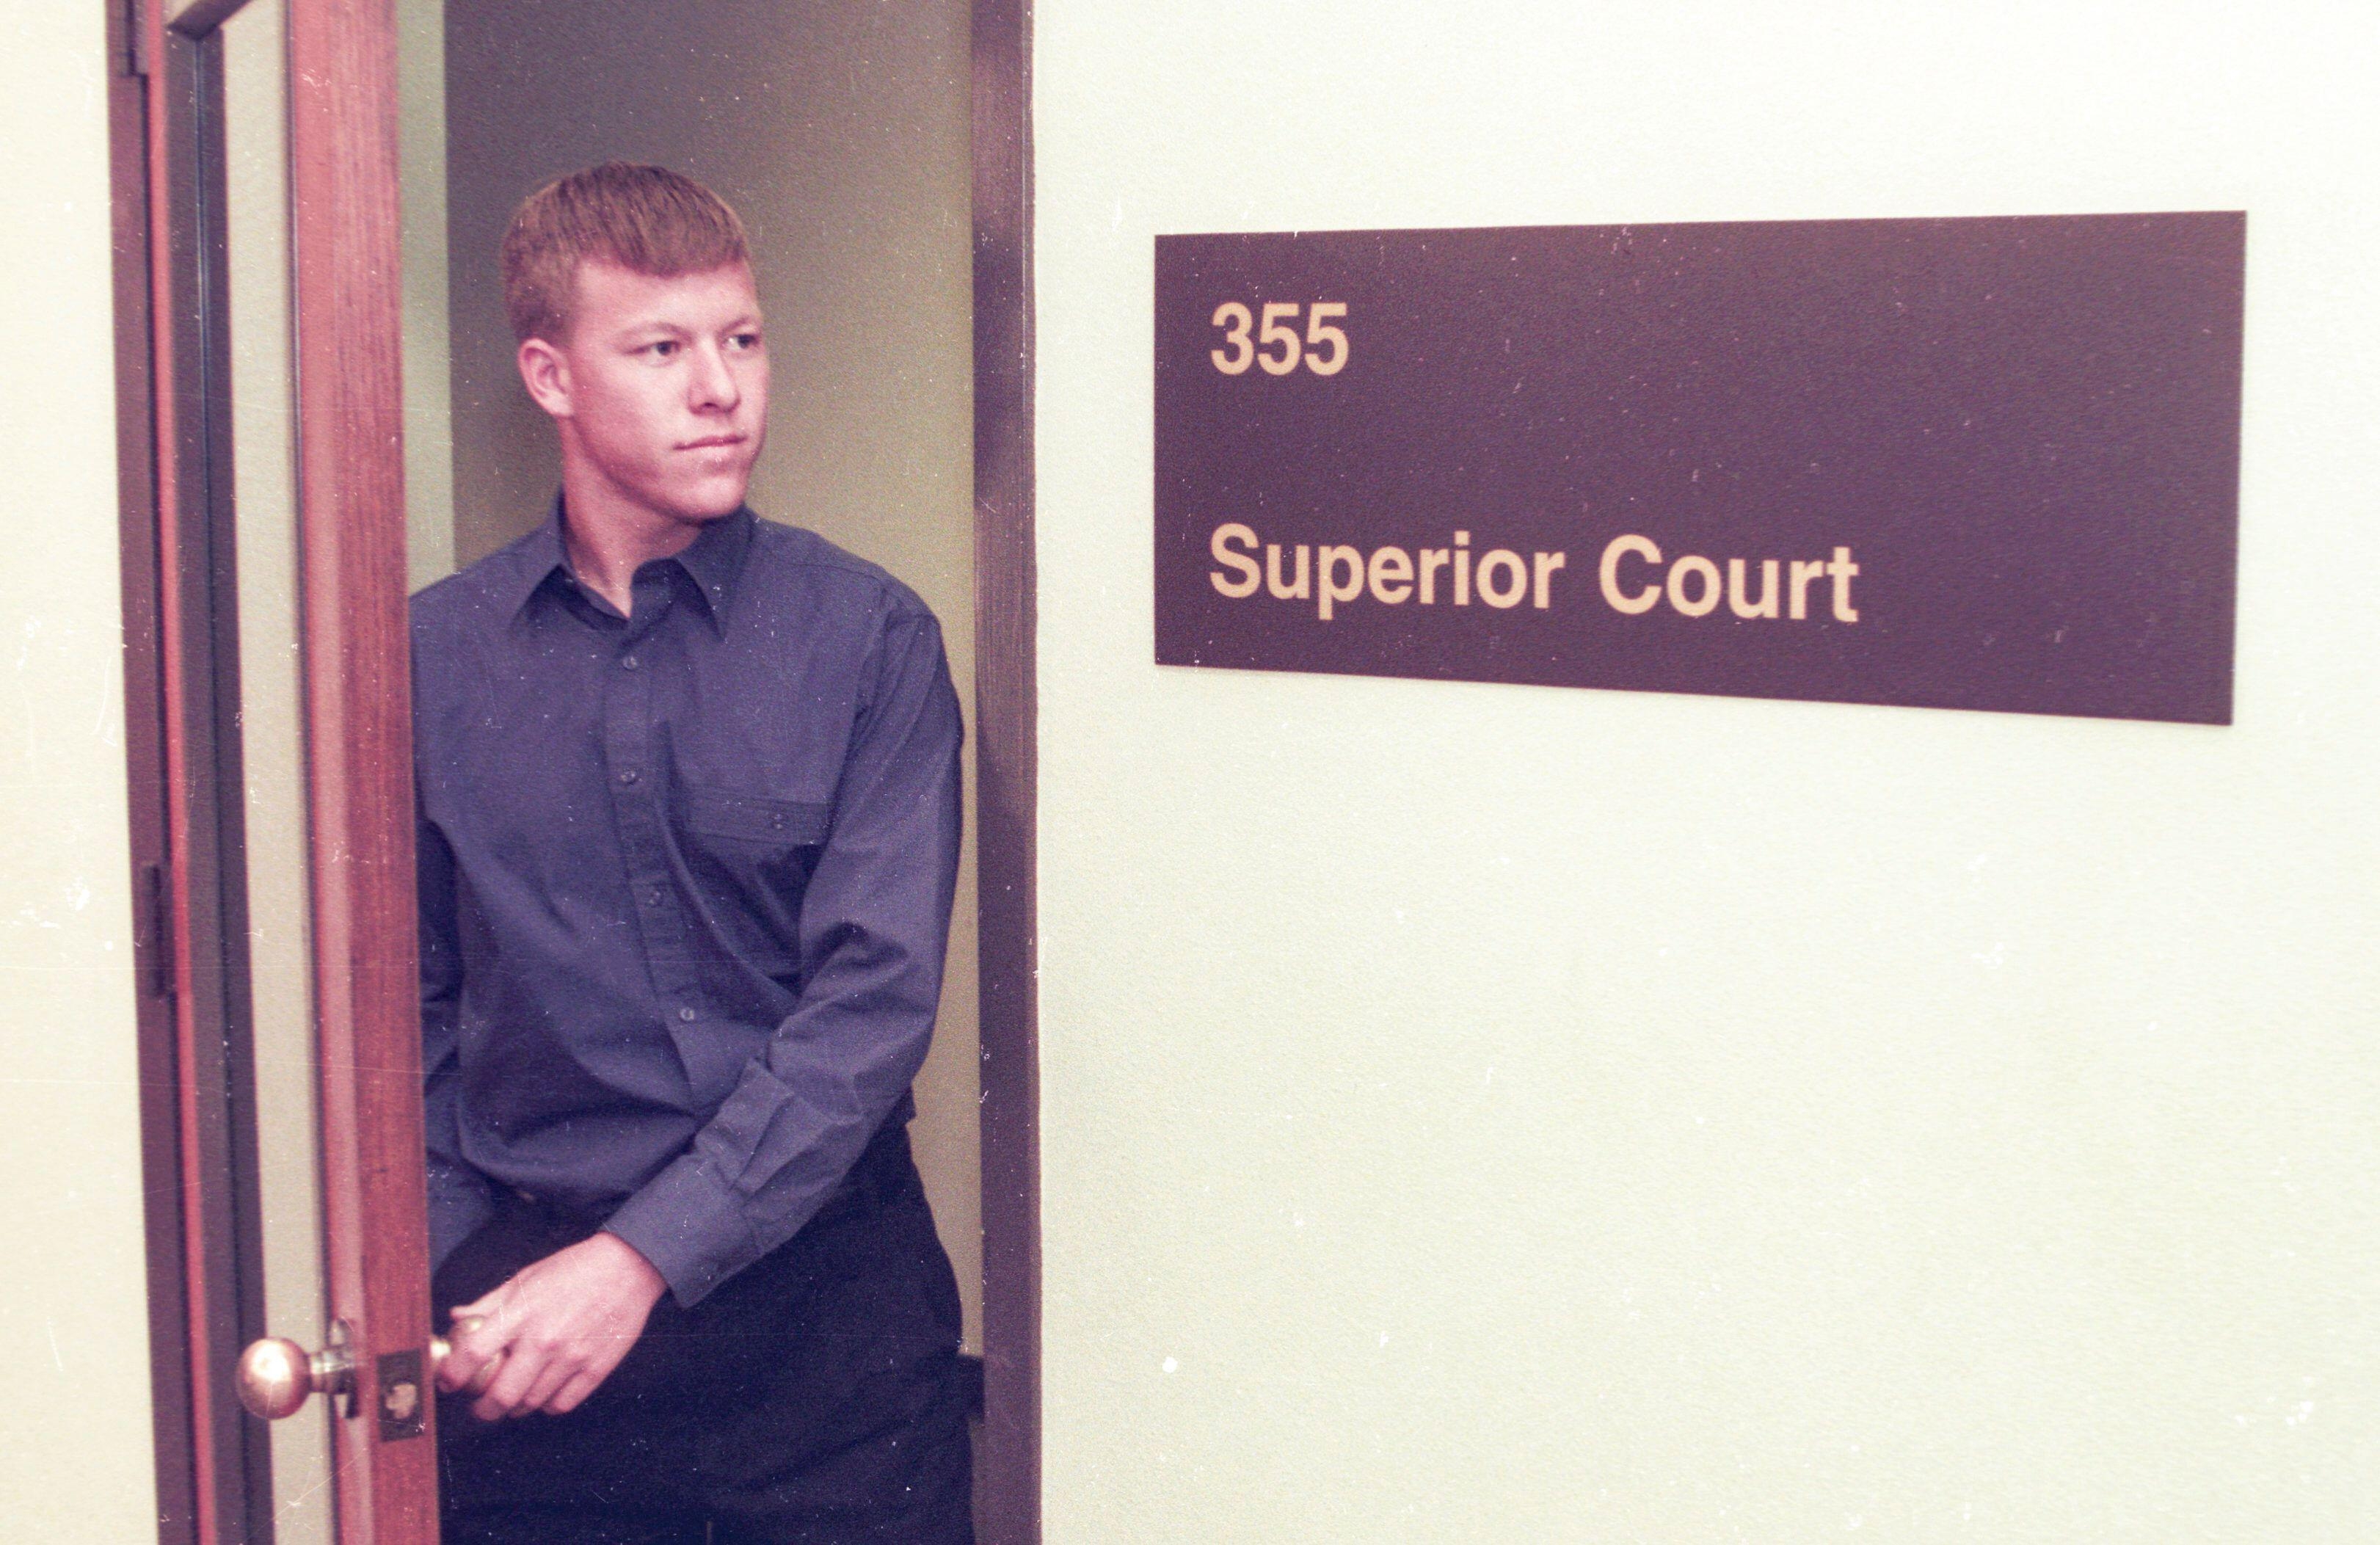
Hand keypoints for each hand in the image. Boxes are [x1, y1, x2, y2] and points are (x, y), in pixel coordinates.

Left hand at [436, 1231, 666, 1420]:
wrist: (628, 1267)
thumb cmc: (574, 1269)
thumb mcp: (526, 1278)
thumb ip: (489, 1302)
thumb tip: (457, 1318)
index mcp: (522, 1313)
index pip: (475, 1354)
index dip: (453, 1375)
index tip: (447, 1382)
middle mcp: (545, 1339)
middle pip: (501, 1394)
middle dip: (482, 1409)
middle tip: (479, 1406)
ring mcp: (572, 1357)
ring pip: (530, 1404)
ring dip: (514, 1407)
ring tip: (512, 1397)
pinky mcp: (596, 1368)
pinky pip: (561, 1404)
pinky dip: (546, 1406)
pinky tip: (543, 1393)